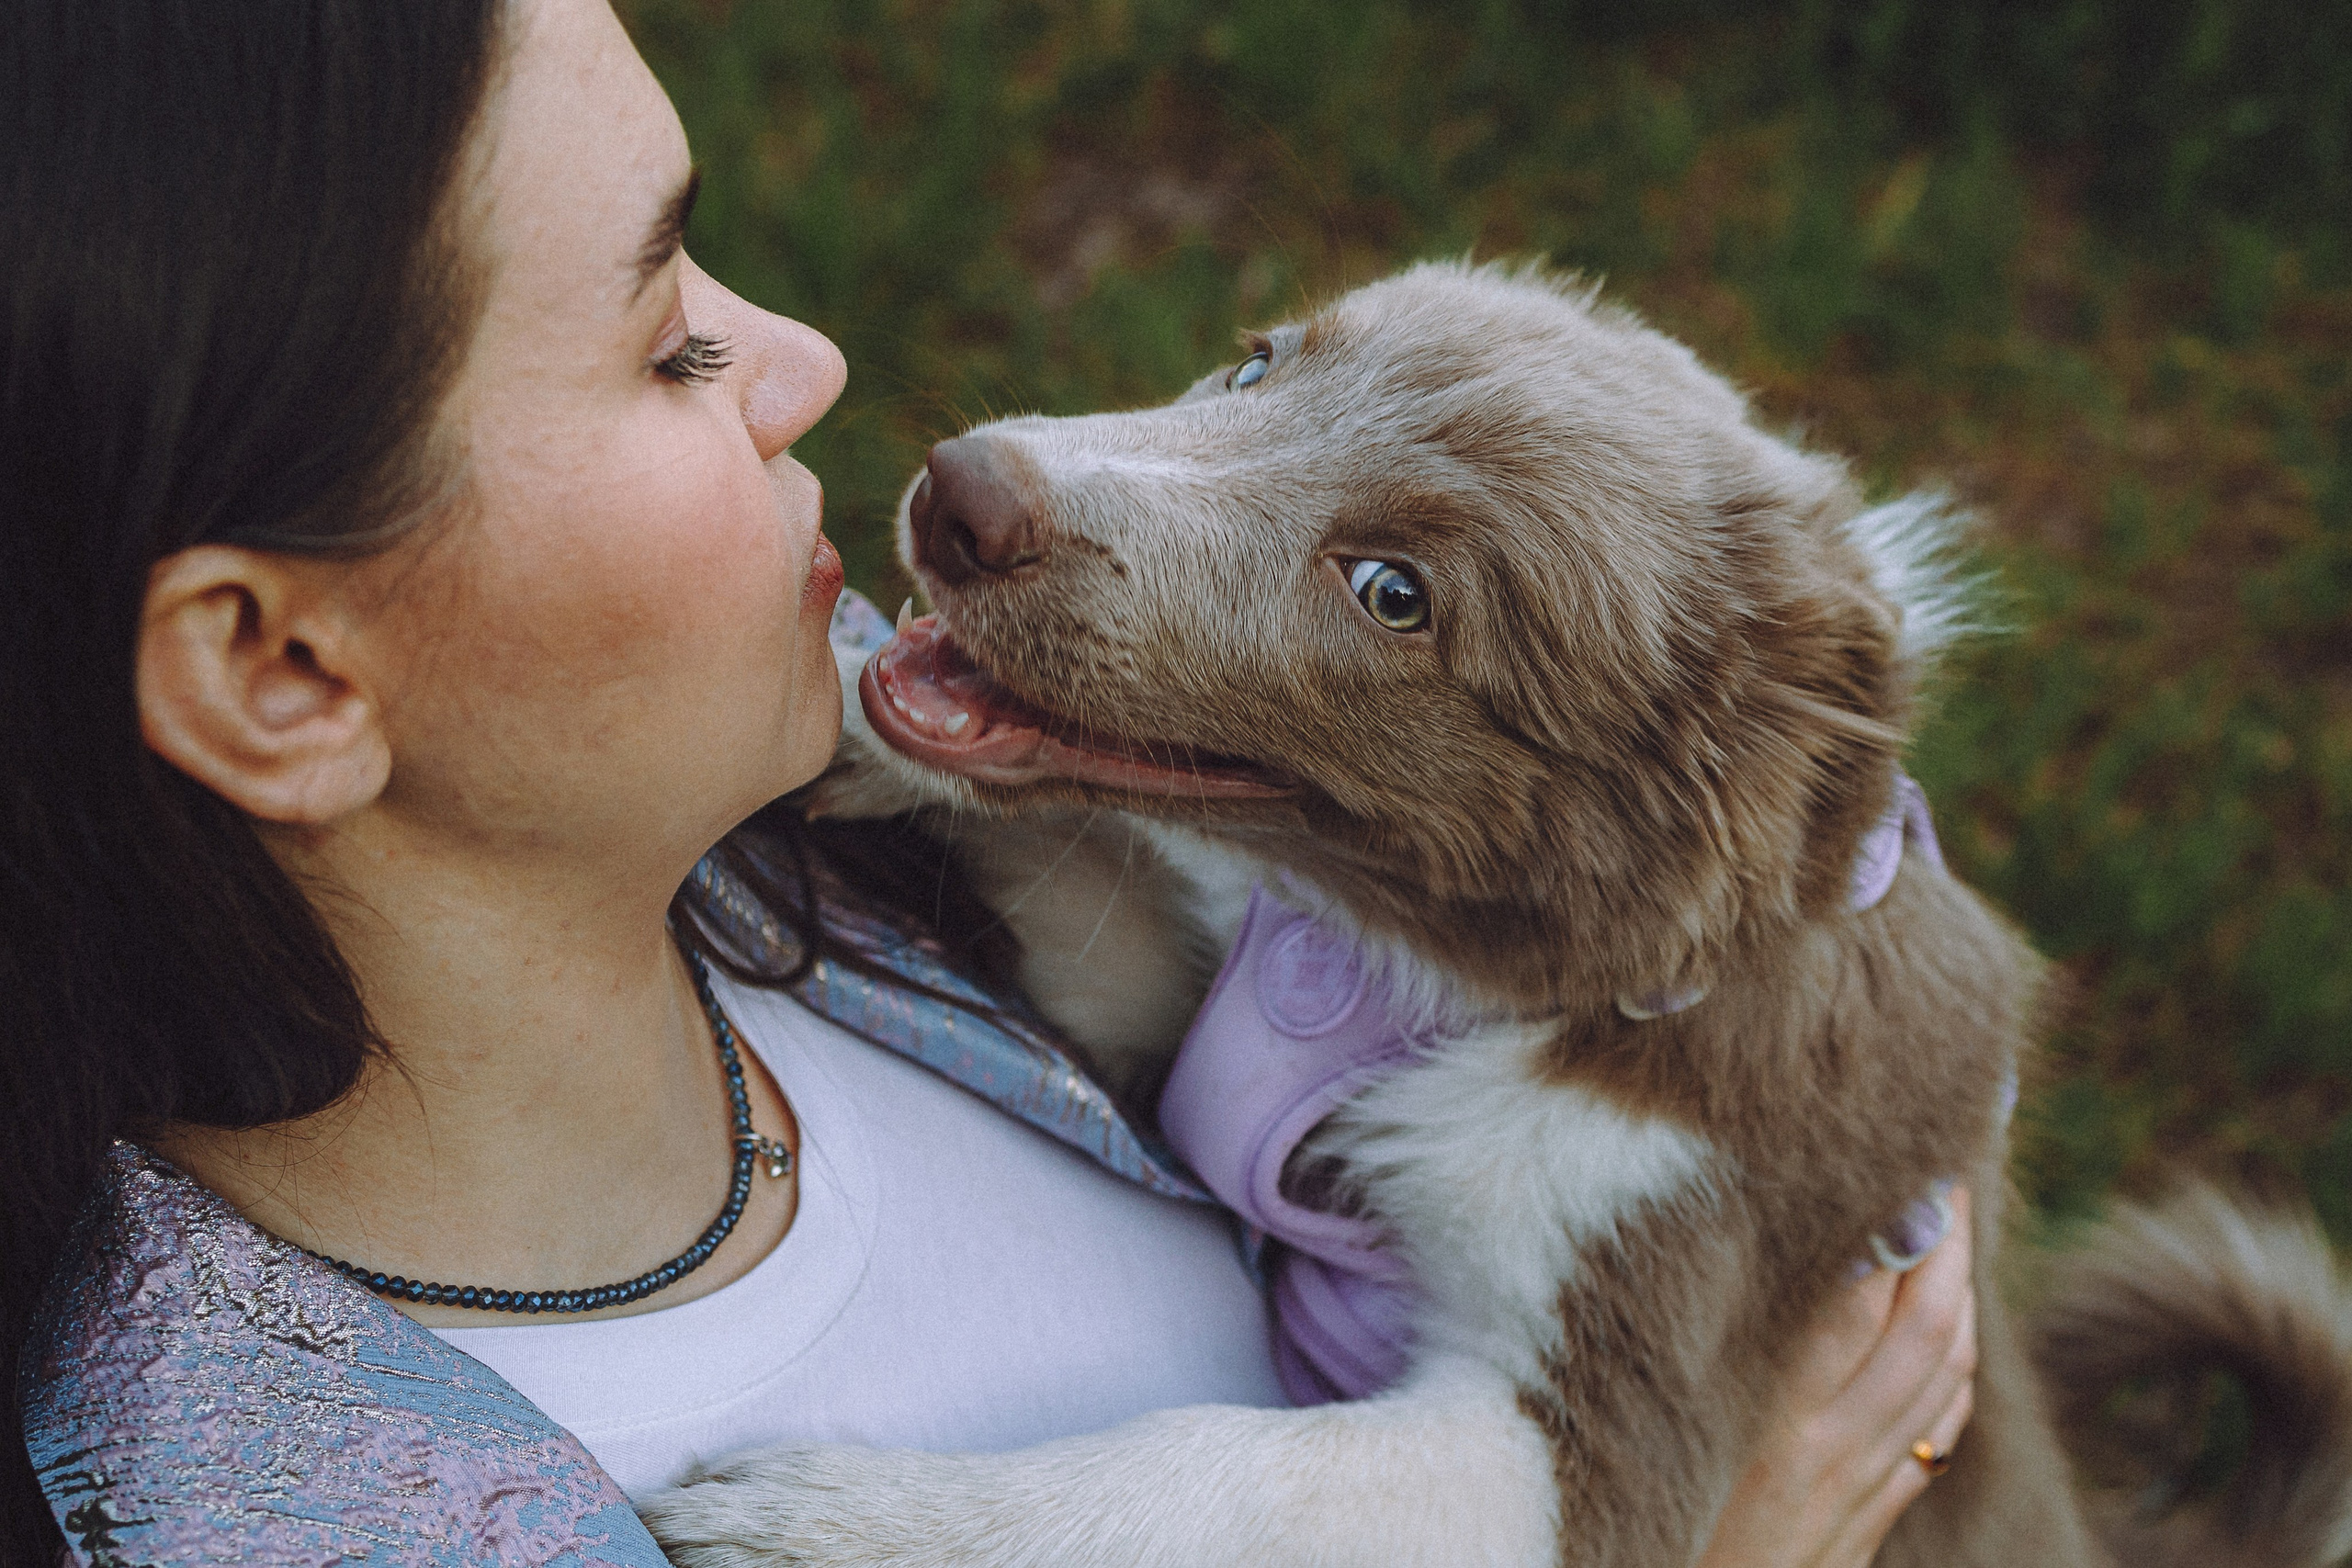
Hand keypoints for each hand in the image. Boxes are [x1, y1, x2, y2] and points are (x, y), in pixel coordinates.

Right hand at [1696, 1187, 1976, 1567]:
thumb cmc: (1659, 1524)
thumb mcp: (1681, 1431)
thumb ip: (1738, 1351)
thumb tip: (1808, 1255)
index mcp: (1777, 1423)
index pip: (1857, 1296)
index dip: (1888, 1216)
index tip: (1894, 1149)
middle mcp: (1832, 1450)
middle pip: (1924, 1324)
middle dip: (1947, 1237)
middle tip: (1944, 1159)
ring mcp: (1861, 1485)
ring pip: (1945, 1371)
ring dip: (1960, 1288)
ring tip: (1950, 1217)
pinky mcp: (1870, 1514)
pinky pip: (1940, 1426)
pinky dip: (1958, 1360)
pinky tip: (1950, 1325)